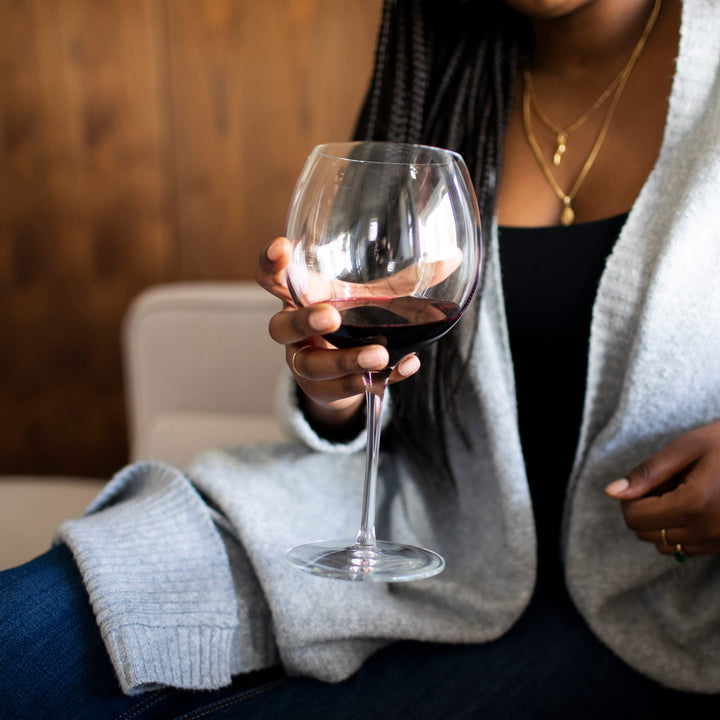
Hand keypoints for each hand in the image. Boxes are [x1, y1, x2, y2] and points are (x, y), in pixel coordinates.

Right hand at [254, 237, 420, 428]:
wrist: (345, 371)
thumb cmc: (351, 322)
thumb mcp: (372, 298)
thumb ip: (404, 281)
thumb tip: (453, 257)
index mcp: (299, 299)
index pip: (270, 278)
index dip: (269, 265)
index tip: (283, 249)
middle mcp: (294, 333)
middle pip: (280, 328)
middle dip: (304, 322)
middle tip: (331, 318)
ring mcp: (305, 365)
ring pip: (312, 368)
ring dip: (345, 361)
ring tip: (379, 356)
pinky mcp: (325, 391)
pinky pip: (344, 389)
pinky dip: (376, 381)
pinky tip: (405, 367)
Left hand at [605, 420, 719, 558]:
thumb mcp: (688, 447)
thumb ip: (648, 472)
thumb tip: (612, 492)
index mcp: (695, 504)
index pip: (634, 517)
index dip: (630, 498)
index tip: (648, 479)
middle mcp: (709, 530)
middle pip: (646, 534)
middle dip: (645, 508)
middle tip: (667, 482)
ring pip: (665, 546)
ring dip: (661, 522)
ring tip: (682, 492)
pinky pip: (688, 549)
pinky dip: (681, 530)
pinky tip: (696, 504)